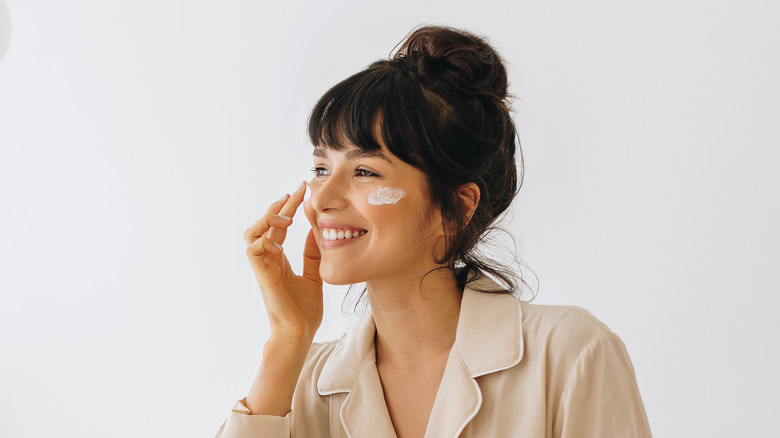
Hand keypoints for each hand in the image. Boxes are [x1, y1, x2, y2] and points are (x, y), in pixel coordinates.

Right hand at [244, 182, 322, 340]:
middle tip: (298, 190)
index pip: (280, 225)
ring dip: (267, 219)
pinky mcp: (262, 275)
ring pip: (251, 232)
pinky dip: (264, 239)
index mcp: (279, 257)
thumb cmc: (304, 310)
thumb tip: (316, 230)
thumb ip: (312, 254)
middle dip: (280, 204)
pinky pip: (252, 250)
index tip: (304, 190)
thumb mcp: (314, 274)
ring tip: (287, 216)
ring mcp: (263, 266)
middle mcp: (268, 259)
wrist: (300, 332)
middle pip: (265, 223)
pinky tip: (281, 239)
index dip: (289, 205)